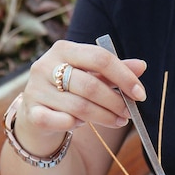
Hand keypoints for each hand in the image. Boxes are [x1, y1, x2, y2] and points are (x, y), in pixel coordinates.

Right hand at [19, 39, 146, 136]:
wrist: (38, 113)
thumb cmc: (70, 91)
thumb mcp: (92, 76)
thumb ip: (114, 71)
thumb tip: (142, 66)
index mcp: (63, 49)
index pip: (100, 58)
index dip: (124, 77)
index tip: (140, 94)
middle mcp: (45, 66)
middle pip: (91, 85)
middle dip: (115, 102)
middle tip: (128, 113)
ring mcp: (36, 89)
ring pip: (80, 107)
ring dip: (104, 117)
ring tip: (117, 121)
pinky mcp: (32, 113)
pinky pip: (62, 121)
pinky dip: (76, 125)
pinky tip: (82, 125)